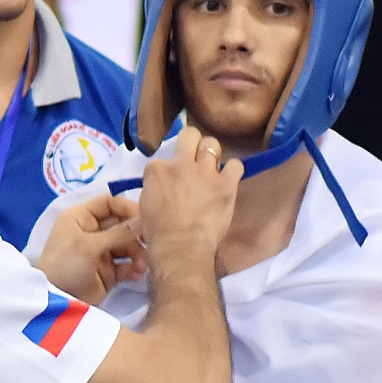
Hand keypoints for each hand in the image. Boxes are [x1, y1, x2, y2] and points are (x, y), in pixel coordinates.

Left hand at [36, 194, 144, 303]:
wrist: (56, 302)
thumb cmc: (66, 265)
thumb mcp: (89, 245)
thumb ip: (118, 233)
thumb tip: (143, 221)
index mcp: (81, 217)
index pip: (108, 203)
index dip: (127, 208)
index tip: (145, 218)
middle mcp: (92, 231)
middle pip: (122, 224)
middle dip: (136, 234)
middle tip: (150, 244)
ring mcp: (101, 252)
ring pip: (127, 245)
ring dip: (138, 253)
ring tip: (142, 266)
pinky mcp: (108, 272)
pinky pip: (127, 265)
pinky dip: (134, 268)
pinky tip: (138, 275)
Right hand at [133, 126, 242, 267]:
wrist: (181, 247)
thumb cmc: (158, 232)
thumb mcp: (145, 203)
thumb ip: (155, 185)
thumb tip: (165, 182)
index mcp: (157, 169)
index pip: (163, 157)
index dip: (169, 168)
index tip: (172, 180)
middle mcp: (181, 164)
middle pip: (190, 135)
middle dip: (192, 142)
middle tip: (194, 156)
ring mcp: (205, 172)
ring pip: (212, 144)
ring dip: (212, 154)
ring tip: (211, 169)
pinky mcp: (226, 184)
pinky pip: (236, 165)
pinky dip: (233, 170)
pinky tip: (229, 179)